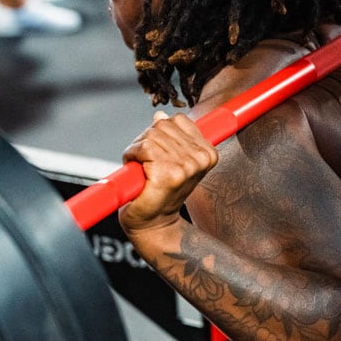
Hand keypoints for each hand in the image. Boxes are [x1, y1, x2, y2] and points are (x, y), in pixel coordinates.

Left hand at [119, 111, 218, 235]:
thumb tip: (160, 116)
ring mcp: (186, 166)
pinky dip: (132, 157)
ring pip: (150, 135)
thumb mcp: (172, 160)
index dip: (161, 134)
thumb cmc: (161, 193)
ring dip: (137, 151)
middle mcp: (201, 158)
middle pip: (162, 125)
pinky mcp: (169, 173)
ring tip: (144, 171)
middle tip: (147, 165)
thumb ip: (170, 136)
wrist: (153, 224)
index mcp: (208, 152)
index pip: (178, 120)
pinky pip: (143, 147)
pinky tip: (139, 174)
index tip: (161, 155)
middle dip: (146, 142)